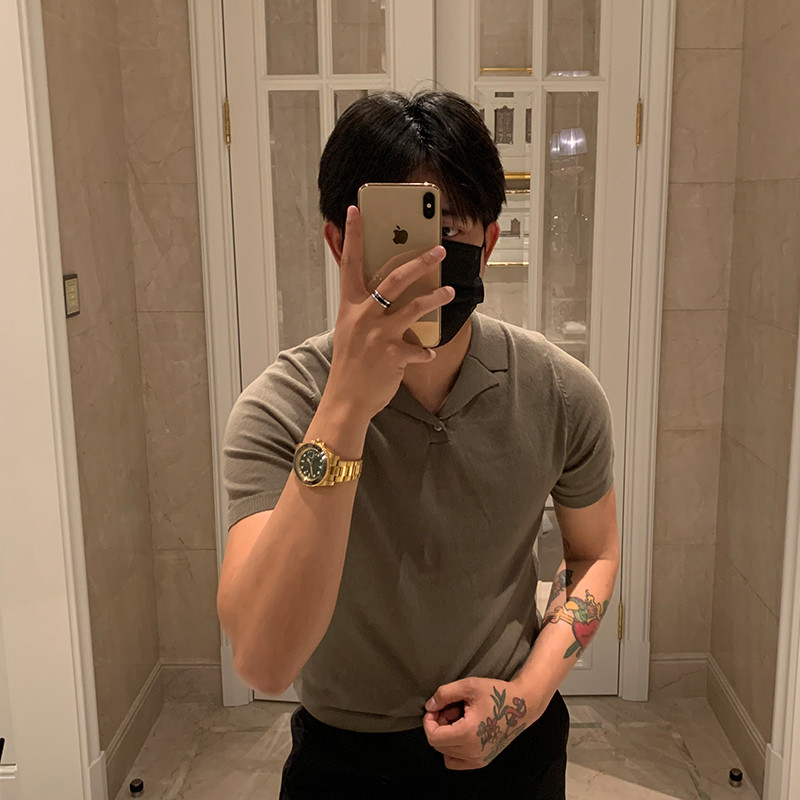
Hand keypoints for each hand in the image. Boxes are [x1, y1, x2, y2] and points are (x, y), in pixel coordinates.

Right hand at [324, 206, 454, 421]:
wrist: (346, 399)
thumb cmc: (349, 365)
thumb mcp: (350, 331)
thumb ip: (366, 311)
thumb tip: (388, 296)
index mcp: (350, 307)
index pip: (350, 264)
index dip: (352, 236)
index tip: (355, 211)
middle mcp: (363, 316)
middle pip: (394, 279)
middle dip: (419, 261)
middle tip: (439, 250)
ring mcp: (378, 335)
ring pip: (414, 307)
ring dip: (435, 298)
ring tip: (450, 292)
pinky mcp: (393, 354)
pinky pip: (418, 347)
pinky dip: (425, 350)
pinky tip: (428, 351)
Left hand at [422, 678, 536, 769]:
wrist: (522, 706)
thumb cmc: (497, 694)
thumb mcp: (469, 686)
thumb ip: (444, 694)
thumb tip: (429, 706)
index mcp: (468, 734)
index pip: (433, 737)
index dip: (429, 721)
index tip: (436, 708)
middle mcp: (472, 751)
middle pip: (438, 745)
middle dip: (439, 725)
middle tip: (451, 709)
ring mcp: (478, 759)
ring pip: (446, 754)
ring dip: (446, 736)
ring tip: (459, 719)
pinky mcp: (483, 761)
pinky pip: (457, 761)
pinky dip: (453, 749)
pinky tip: (462, 731)